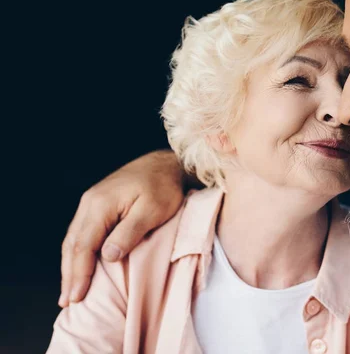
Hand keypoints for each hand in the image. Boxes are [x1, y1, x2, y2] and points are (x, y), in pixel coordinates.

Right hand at [59, 150, 186, 306]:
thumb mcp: (152, 211)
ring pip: (74, 239)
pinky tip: (79, 265)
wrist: (166, 163)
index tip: (76, 296)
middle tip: (67, 301)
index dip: (79, 273)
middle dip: (69, 274)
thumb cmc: (164, 186)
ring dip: (71, 265)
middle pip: (73, 244)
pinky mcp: (98, 204)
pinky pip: (82, 232)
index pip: (84, 245)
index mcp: (100, 204)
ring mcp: (91, 202)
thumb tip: (108, 256)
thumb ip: (129, 232)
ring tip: (69, 290)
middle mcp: (89, 203)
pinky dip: (78, 252)